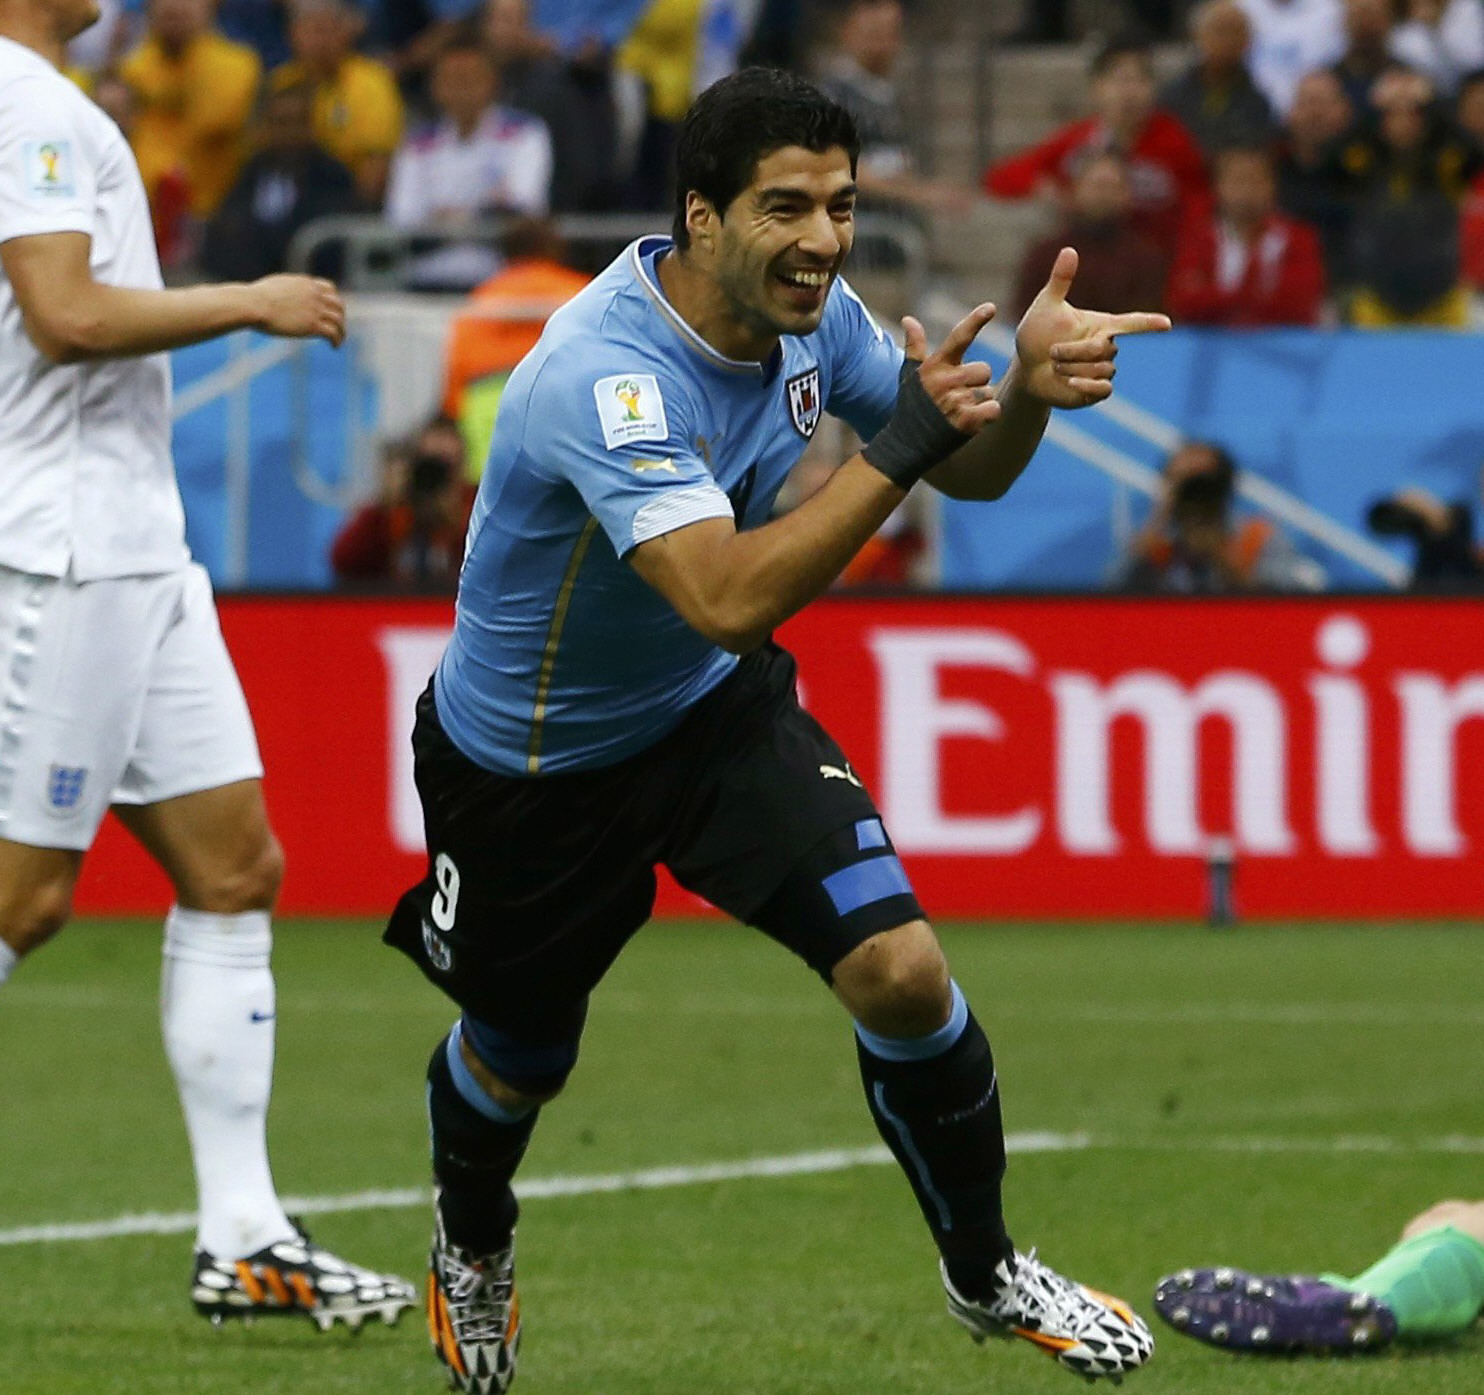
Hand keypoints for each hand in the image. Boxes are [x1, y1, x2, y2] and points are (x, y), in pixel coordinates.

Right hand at [249, 274, 345, 345]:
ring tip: (338, 341)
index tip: (332, 309)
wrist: (254, 304)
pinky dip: (337, 340)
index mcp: (305, 284)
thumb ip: (283, 290)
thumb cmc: (254, 298)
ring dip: (341, 332)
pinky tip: (334, 347)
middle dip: (340, 316)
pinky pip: (333, 333)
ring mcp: (315, 309)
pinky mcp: (313, 325)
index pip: (329, 288)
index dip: (333, 299)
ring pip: (338, 321)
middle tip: (338, 327)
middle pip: (338, 304)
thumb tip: (276, 295)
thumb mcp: (273, 287)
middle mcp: (314, 294)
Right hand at [901, 303, 1000, 434]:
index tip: (990, 307)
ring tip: (959, 411)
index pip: (959, 337)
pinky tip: (970, 422)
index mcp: (935, 366)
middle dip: (977, 383)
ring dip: (980, 402)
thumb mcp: (910, 376)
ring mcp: (957, 401)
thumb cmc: (910, 407)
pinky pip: (993, 409)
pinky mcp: (967, 421)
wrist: (906, 445)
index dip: (976, 320)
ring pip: (989, 391)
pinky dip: (987, 416)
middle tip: (958, 396)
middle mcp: (946, 381)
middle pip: (984, 370)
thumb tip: (908, 319)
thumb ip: (914, 347)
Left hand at [1015, 247, 1169, 408]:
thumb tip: (1069, 250)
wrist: (1026, 368)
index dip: (1148, 324)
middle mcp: (1106, 347)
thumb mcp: (1047, 306)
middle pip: (1103, 349)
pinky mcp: (1095, 390)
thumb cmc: (1038, 334)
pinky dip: (1087, 384)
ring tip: (1054, 366)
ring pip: (1101, 369)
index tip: (1167, 324)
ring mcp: (1103, 370)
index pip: (1131, 323)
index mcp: (1101, 325)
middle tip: (1052, 351)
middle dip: (1073, 350)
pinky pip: (1104, 389)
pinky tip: (1070, 381)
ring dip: (1071, 367)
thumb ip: (1061, 280)